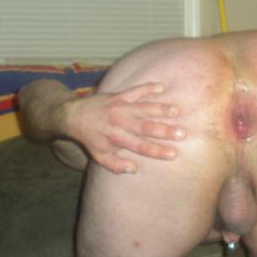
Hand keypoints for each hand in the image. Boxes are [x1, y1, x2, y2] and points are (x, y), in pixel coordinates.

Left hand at [65, 82, 185, 173]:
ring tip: (177, 111)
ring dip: (161, 109)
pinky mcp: (119, 95)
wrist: (74, 116)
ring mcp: (121, 107)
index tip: (173, 154)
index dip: (157, 151)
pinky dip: (148, 87)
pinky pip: (136, 90)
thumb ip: (116, 165)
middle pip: (145, 127)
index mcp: (117, 139)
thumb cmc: (91, 138)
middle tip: (182, 133)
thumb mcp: (99, 156)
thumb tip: (134, 169)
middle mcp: (120, 122)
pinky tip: (162, 86)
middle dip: (164, 130)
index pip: (141, 146)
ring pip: (144, 108)